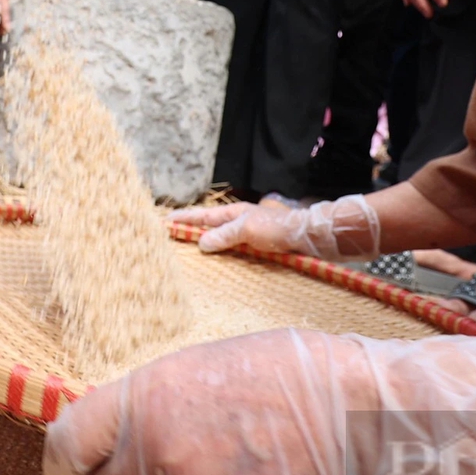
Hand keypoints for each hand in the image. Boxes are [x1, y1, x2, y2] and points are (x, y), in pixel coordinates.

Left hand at [43, 328, 475, 474]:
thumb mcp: (210, 361)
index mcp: (145, 397)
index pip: (68, 441)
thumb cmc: (295, 377)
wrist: (363, 416)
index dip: (63, 461)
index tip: (67, 472)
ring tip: (251, 472)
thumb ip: (160, 398)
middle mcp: (156, 454)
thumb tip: (126, 428)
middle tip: (191, 465)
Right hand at [167, 193, 380, 261]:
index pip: (202, 216)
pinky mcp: (259, 247)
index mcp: (234, 213)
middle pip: (209, 226)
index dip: (183, 219)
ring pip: (220, 238)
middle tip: (170, 236)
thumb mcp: (248, 230)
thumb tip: (202, 242)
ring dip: (205, 242)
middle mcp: (240, 222)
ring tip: (189, 249)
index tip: (163, 221)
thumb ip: (224, 235)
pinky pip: (233, 249)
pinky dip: (221, 252)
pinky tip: (219, 261)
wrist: (312, 237)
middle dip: (190, 230)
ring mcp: (250, 234)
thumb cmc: (281, 230)